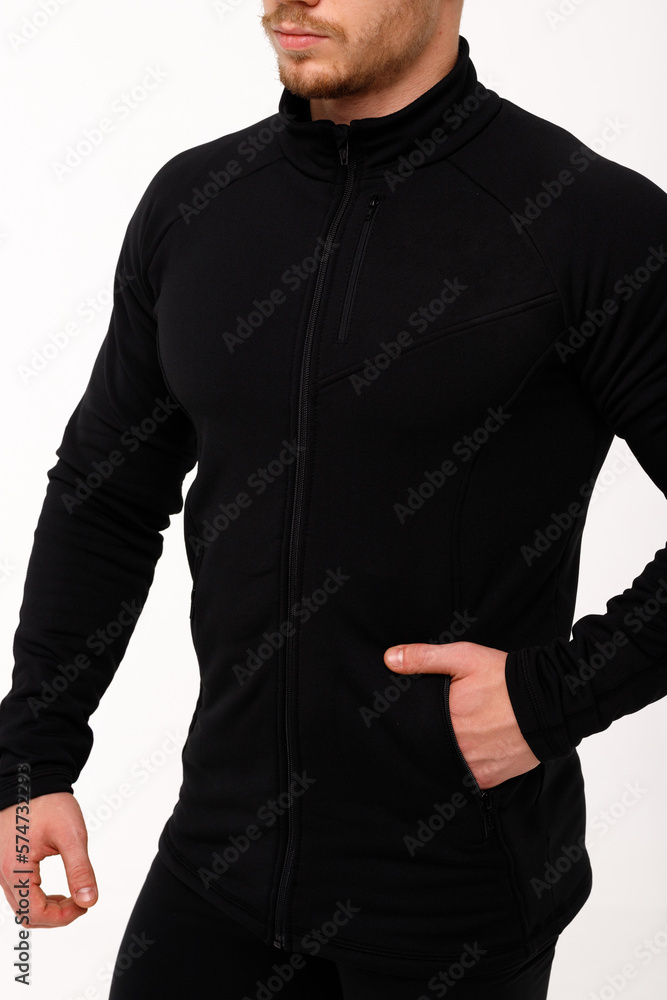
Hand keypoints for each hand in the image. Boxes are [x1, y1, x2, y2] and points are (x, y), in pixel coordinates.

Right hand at [0, 792, 97, 926]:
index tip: (84, 906)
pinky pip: (18, 892)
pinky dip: (37, 898)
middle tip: (81, 904)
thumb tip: (89, 900)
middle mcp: (2, 872)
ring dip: (47, 909)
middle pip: (26, 915)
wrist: (32, 781)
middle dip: (56, 916)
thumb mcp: (72, 835)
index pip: (35, 913)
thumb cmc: (49, 803)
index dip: (62, 917)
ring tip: (72, 898)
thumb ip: (80, 870)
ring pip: (21, 906)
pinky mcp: (6, 863)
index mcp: (15, 868)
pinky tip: (56, 892)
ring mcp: (1, 869)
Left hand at [384, 640, 539, 788]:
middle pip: (430, 749)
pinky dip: (465, 768)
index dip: (412, 724)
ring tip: (455, 739)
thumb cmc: (505, 678)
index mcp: (446, 719)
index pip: (414, 728)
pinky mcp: (490, 779)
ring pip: (447, 765)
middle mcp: (457, 748)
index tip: (415, 718)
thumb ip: (425, 658)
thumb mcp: (464, 657)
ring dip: (446, 755)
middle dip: (429, 740)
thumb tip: (390, 659)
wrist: (551, 702)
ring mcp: (473, 766)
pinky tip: (469, 752)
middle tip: (436, 728)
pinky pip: (468, 779)